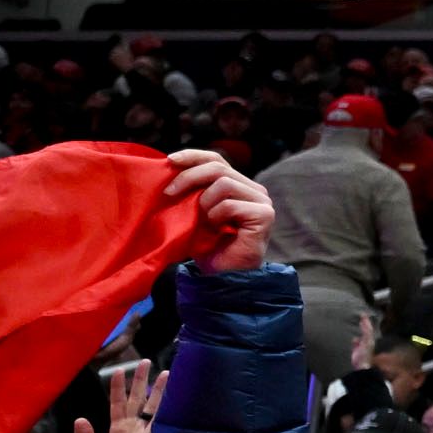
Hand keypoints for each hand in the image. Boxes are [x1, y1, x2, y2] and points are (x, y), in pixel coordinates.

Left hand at [71, 358, 159, 432]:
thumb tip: (80, 419)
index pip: (118, 405)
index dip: (118, 388)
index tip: (118, 371)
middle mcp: (134, 431)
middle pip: (138, 400)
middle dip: (141, 381)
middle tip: (145, 362)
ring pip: (153, 407)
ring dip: (158, 389)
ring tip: (163, 371)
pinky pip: (162, 421)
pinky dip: (167, 407)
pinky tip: (173, 394)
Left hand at [162, 149, 274, 269]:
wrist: (222, 276)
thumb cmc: (207, 246)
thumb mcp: (194, 211)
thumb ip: (192, 189)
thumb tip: (169, 167)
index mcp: (239, 185)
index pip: (217, 159)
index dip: (193, 156)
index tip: (169, 160)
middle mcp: (254, 190)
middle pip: (218, 167)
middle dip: (189, 177)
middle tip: (168, 193)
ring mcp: (262, 202)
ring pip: (223, 184)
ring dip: (205, 203)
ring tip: (204, 222)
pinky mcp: (264, 215)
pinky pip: (229, 205)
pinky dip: (216, 217)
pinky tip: (218, 230)